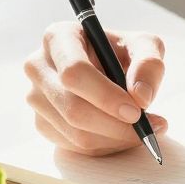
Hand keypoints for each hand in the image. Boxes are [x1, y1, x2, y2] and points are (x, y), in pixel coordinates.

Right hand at [24, 24, 167, 155]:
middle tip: (146, 128)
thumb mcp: (144, 45)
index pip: (74, 72)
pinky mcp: (41, 122)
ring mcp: (35, 96)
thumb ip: (149, 64)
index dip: (105, 96)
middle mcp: (38, 66)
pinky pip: (73, 145)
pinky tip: (122, 133)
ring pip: (74, 132)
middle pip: (73, 107)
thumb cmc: (123, 53)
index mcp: (59, 37)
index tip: (135, 111)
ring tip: (143, 130)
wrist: (108, 70)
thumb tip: (141, 97)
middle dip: (114, 125)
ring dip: (114, 138)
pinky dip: (105, 146)